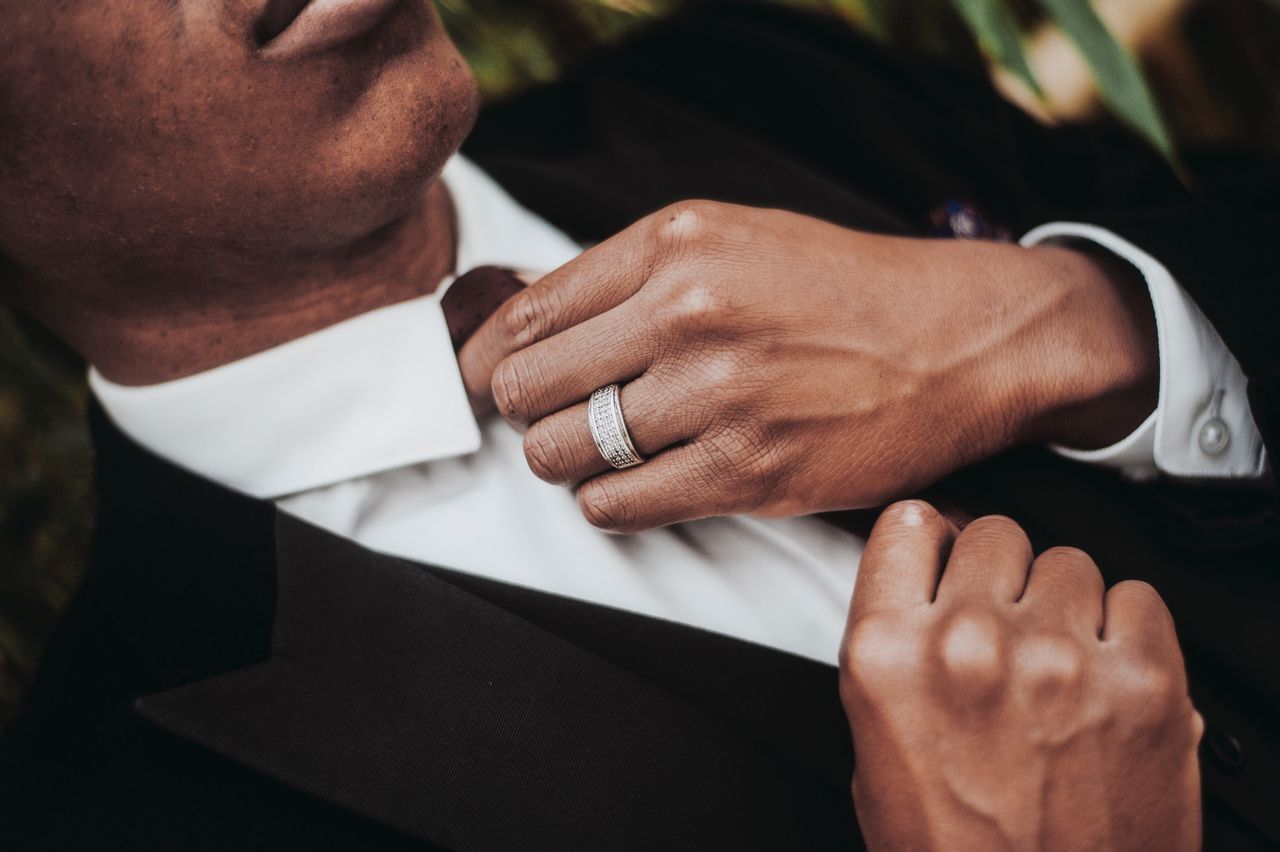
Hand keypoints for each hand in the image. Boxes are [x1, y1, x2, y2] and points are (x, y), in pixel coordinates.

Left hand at [460, 200, 1155, 531]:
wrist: (962, 341)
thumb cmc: (843, 289)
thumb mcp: (733, 238)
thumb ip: (631, 273)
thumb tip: (524, 317)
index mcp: (674, 244)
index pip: (525, 312)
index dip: (486, 356)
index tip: (482, 379)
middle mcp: (688, 314)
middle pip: (527, 387)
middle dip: (523, 411)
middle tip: (547, 418)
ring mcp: (718, 397)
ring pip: (564, 453)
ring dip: (564, 461)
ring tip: (595, 451)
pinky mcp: (749, 472)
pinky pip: (619, 504)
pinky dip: (607, 502)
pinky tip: (632, 484)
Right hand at [839, 501, 1201, 851]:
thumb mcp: (875, 748)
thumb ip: (894, 651)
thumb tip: (922, 582)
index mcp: (887, 658)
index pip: (908, 527)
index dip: (930, 542)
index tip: (943, 554)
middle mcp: (969, 645)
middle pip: (993, 535)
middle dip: (999, 578)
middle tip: (1006, 631)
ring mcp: (1060, 659)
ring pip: (1067, 561)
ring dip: (1063, 604)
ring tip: (1059, 665)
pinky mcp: (1144, 683)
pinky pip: (1139, 597)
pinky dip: (1126, 628)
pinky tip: (1106, 675)